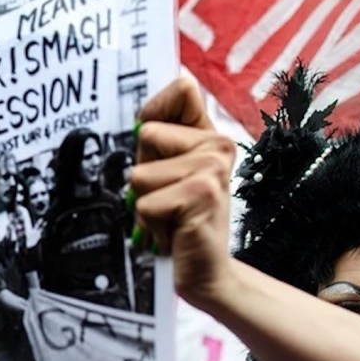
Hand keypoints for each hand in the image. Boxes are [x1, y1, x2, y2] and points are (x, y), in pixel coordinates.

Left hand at [130, 77, 235, 306]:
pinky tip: (174, 232)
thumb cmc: (179, 219)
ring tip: (170, 216)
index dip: (154, 114)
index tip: (157, 145)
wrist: (205, 271)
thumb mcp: (166, 171)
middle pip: (146, 135)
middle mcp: (219, 145)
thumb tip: (165, 90)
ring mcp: (213, 168)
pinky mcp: (202, 195)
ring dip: (146, 204)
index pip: (181, 89)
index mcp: (210, 133)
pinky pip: (145, 203)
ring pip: (140, 173)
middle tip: (167, 197)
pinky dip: (150, 224)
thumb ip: (161, 135)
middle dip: (144, 172)